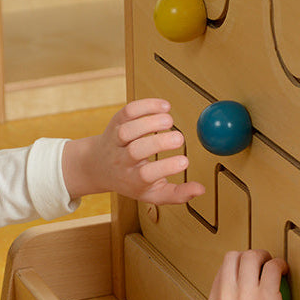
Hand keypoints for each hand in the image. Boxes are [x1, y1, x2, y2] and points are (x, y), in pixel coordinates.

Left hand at [61, 98, 205, 204]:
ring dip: (150, 122)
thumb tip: (200, 190)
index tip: (185, 161)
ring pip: (128, 130)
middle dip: (159, 143)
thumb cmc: (130, 180)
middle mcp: (122, 159)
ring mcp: (116, 140)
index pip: (147, 175)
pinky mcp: (116, 122)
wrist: (98, 166)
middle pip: (136, 151)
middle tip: (179, 138)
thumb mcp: (152, 194)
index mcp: (132, 179)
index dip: (166, 167)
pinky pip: (127, 112)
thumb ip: (177, 194)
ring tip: (169, 120)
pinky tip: (164, 107)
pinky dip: (145, 105)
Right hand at [209, 250, 290, 299]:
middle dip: (250, 255)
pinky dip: (280, 265)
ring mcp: (245, 294)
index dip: (238, 266)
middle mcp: (226, 294)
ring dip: (265, 256)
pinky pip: (273, 267)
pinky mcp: (266, 297)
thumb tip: (242, 292)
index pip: (222, 270)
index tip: (250, 272)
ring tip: (275, 265)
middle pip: (233, 256)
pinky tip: (285, 271)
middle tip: (263, 263)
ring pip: (251, 256)